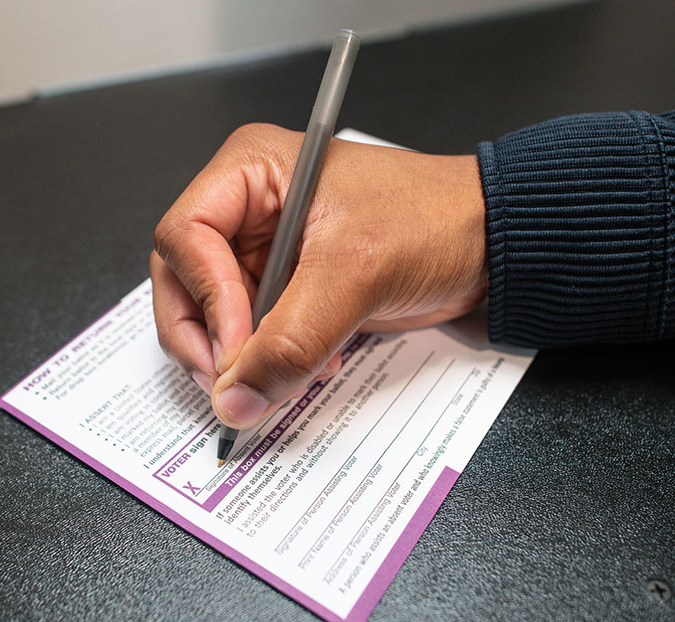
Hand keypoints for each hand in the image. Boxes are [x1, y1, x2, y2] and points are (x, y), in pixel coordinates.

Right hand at [150, 123, 486, 430]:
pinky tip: (310, 369)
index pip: (185, 237)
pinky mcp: (289, 289)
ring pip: (217, 318)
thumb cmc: (433, 220)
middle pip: (187, 282)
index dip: (205, 299)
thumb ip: (290, 339)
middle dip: (209, 340)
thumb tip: (235, 398)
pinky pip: (254, 336)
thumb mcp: (354, 274)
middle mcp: (248, 209)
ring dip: (243, 360)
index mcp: (251, 172)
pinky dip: (271, 362)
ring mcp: (266, 252)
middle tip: (234, 386)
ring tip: (282, 378)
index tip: (236, 351)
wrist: (489, 244)